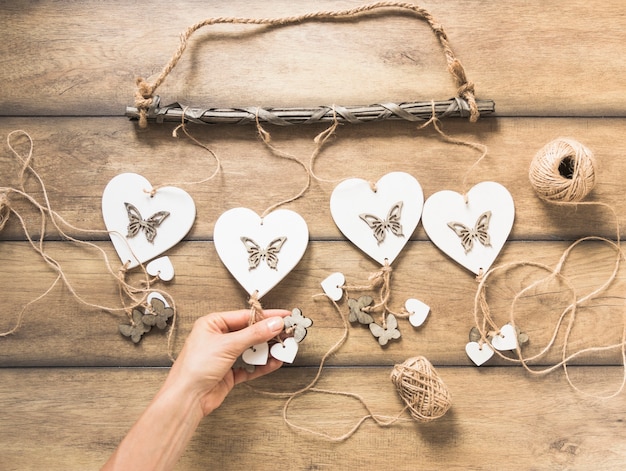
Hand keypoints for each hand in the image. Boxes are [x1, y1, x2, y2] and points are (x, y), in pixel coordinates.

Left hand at [164, 309, 288, 415]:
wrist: (187, 398)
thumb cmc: (194, 368)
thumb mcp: (228, 345)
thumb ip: (254, 334)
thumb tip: (274, 323)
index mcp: (213, 324)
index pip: (245, 316)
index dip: (266, 316)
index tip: (284, 316)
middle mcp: (219, 338)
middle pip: (251, 332)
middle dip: (269, 334)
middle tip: (287, 333)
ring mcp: (225, 356)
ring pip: (252, 349)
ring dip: (267, 350)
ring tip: (283, 349)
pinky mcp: (230, 372)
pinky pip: (250, 366)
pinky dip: (262, 365)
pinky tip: (273, 362)